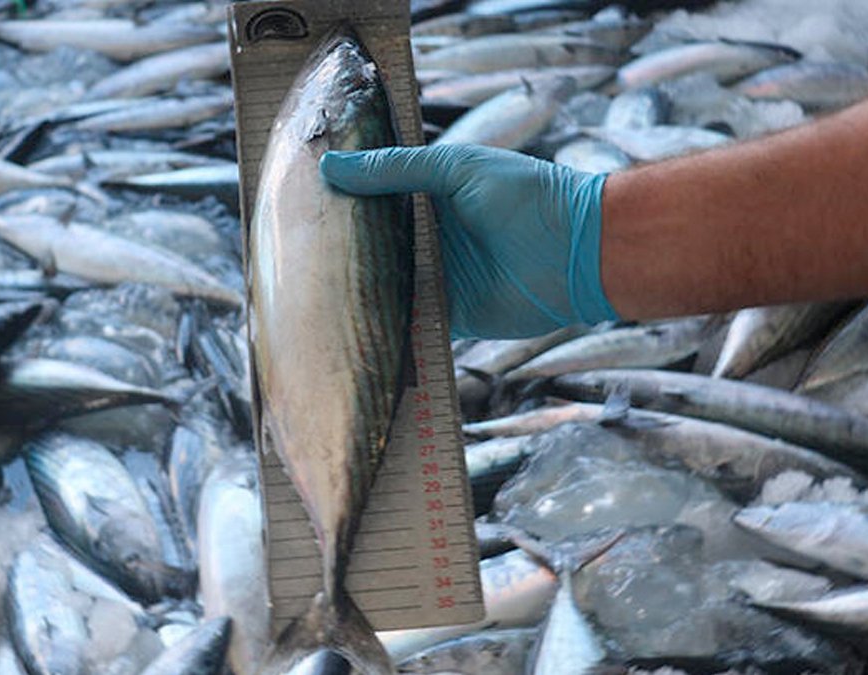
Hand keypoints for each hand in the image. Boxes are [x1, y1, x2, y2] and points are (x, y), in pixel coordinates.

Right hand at [320, 144, 617, 338]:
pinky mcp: (446, 314)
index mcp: (428, 196)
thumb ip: (395, 170)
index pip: (371, 198)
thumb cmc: (527, 197)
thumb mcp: (456, 168)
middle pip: (370, 245)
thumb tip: (331, 167)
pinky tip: (344, 322)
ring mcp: (434, 277)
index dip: (339, 201)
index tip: (294, 203)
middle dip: (336, 250)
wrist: (580, 253)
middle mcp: (426, 237)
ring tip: (301, 289)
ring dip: (352, 288)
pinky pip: (404, 321)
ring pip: (381, 285)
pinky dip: (380, 323)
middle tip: (287, 251)